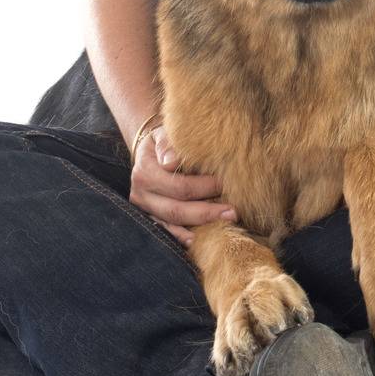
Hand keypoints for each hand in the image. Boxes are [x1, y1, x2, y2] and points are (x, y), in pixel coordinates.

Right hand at [129, 125, 235, 246]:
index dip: (205, 186)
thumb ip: (169, 144)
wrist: (150, 150)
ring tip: (226, 222)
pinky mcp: (149, 218)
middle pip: (177, 208)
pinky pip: (166, 230)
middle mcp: (141, 194)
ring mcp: (144, 209)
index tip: (227, 185)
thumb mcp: (165, 134)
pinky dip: (182, 237)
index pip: (180, 185)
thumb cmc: (165, 141)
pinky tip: (198, 241)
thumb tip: (171, 162)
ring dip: (200, 224)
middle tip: (233, 211)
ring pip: (173, 222)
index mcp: (145, 172)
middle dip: (207, 211)